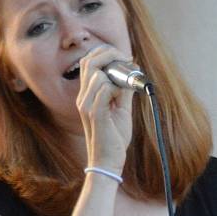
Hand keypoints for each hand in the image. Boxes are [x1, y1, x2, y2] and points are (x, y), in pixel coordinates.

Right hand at [77, 45, 134, 173]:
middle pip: (89, 61)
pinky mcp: (94, 113)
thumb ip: (123, 91)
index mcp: (87, 95)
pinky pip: (103, 89)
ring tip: (127, 85)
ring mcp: (86, 105)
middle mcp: (83, 97)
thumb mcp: (122, 110)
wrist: (108, 161)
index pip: (89, 62)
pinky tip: (121, 96)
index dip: (106, 54)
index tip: (126, 57)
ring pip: (96, 74)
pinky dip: (115, 87)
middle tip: (128, 60)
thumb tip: (133, 71)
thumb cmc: (114, 138)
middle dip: (110, 54)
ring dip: (116, 74)